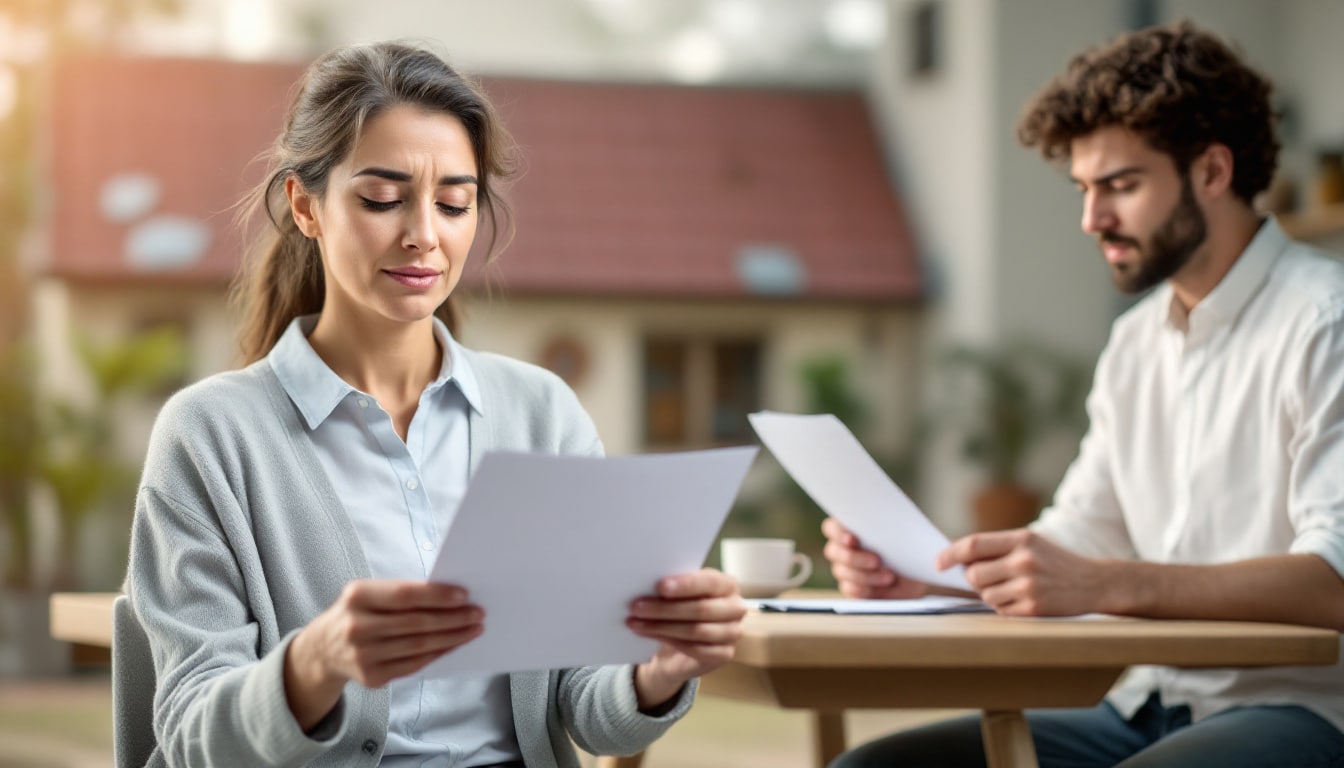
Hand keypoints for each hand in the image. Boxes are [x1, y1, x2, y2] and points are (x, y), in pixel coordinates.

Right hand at [285, 580, 482, 728]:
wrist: (323, 648)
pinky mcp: (372, 677)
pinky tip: (455, 644)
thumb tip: (450, 597)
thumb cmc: (358, 613)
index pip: (404, 595)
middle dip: (453, 618)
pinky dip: (439, 653)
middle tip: (478, 613)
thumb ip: (401, 594)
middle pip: (416, 623)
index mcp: (357, 597)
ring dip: (453, 637)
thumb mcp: (368, 594)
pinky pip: (414, 664)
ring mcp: (363, 655)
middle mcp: (357, 627)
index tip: (464, 595)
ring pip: (419, 646)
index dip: (436, 596)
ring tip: (473, 628)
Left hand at [627, 568, 745, 710]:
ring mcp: (732, 632)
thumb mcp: (677, 594)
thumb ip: (672, 588)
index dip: (685, 584)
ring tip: (636, 622)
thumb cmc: (680, 610)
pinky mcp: (724, 654)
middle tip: (636, 606)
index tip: (660, 586)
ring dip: (661, 627)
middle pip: (700, 609)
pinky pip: (696, 649)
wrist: (680, 645)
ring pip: (695, 630)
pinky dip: (670, 642)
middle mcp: (735, 607)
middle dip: (665, 608)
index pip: (709, 582)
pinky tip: (650, 635)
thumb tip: (647, 583)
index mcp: (727, 584)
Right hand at [822, 517, 927, 598]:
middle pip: (833, 552)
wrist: (915, 573)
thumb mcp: (900, 533)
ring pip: (843, 572)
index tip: (853, 539)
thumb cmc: (905, 547)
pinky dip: (868, 589)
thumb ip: (886, 525)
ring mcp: (844, 570)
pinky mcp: (851, 588)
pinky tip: (883, 586)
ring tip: (889, 576)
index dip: (838, 533)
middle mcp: (841, 549)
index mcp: (848, 529)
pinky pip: (851, 590)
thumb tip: (883, 521)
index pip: (831, 528)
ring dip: (867, 576)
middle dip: (854, 557)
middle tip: (877, 560)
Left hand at [937, 529, 1112, 615]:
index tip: (938, 563)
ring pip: (985, 595)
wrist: (1096, 583)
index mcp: (1022, 539)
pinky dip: (1005, 607)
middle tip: (988, 579)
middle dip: (974, 579)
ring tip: (1013, 588)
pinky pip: (1000, 610)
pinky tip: (1023, 600)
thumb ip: (998, 548)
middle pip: (974, 574)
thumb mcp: (1032, 544)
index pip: (974, 544)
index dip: (950, 554)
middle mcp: (1024, 560)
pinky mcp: (1034, 608)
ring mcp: (1029, 586)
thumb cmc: (1057, 563)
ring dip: (991, 595)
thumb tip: (959, 561)